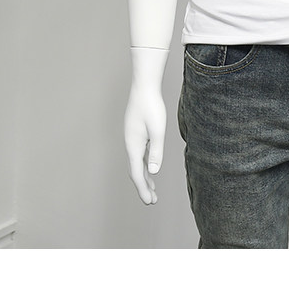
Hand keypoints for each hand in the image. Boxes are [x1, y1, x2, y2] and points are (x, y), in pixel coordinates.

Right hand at [124, 82, 166, 203]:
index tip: (150, 202)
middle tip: (152, 201)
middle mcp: (130, 143)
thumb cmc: (151, 106)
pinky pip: (139, 154)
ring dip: (143, 176)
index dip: (143, 189)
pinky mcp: (136, 132)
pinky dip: (144, 164)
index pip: (137, 173)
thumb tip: (152, 172)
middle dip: (143, 187)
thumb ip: (156, 151)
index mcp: (133, 145)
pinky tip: (149, 166)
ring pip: (137, 162)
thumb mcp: (158, 129)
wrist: (144, 86)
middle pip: (135, 171)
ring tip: (152, 189)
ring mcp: (132, 138)